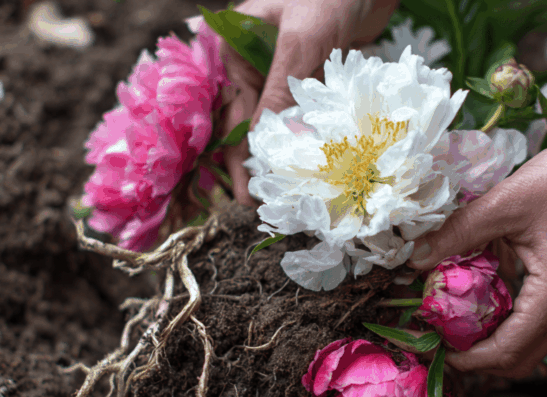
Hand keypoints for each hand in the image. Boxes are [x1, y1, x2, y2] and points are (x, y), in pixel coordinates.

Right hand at [215, 0, 398, 205]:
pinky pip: (306, 116)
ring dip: (285, 156)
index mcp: (235, 52)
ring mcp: (284, 73)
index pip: (232, 114)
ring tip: (288, 194)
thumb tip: (280, 145)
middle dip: (256, 164)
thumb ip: (286, 92)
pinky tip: (314, 167)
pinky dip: (309, 140)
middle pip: (250, 125)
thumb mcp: (302, 41)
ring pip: (279, 124)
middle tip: (260, 204)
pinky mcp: (314, 80)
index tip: (245, 192)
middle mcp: (254, 65)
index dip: (238, 157)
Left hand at [407, 122, 546, 377]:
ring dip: (495, 336)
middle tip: (441, 336)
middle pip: (521, 359)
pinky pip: (542, 317)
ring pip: (533, 340)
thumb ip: (458, 234)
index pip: (506, 353)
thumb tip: (414, 260)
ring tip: (457, 315)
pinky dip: (512, 316)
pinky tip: (487, 286)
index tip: (433, 347)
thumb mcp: (506, 203)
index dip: (467, 359)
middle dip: (478, 357)